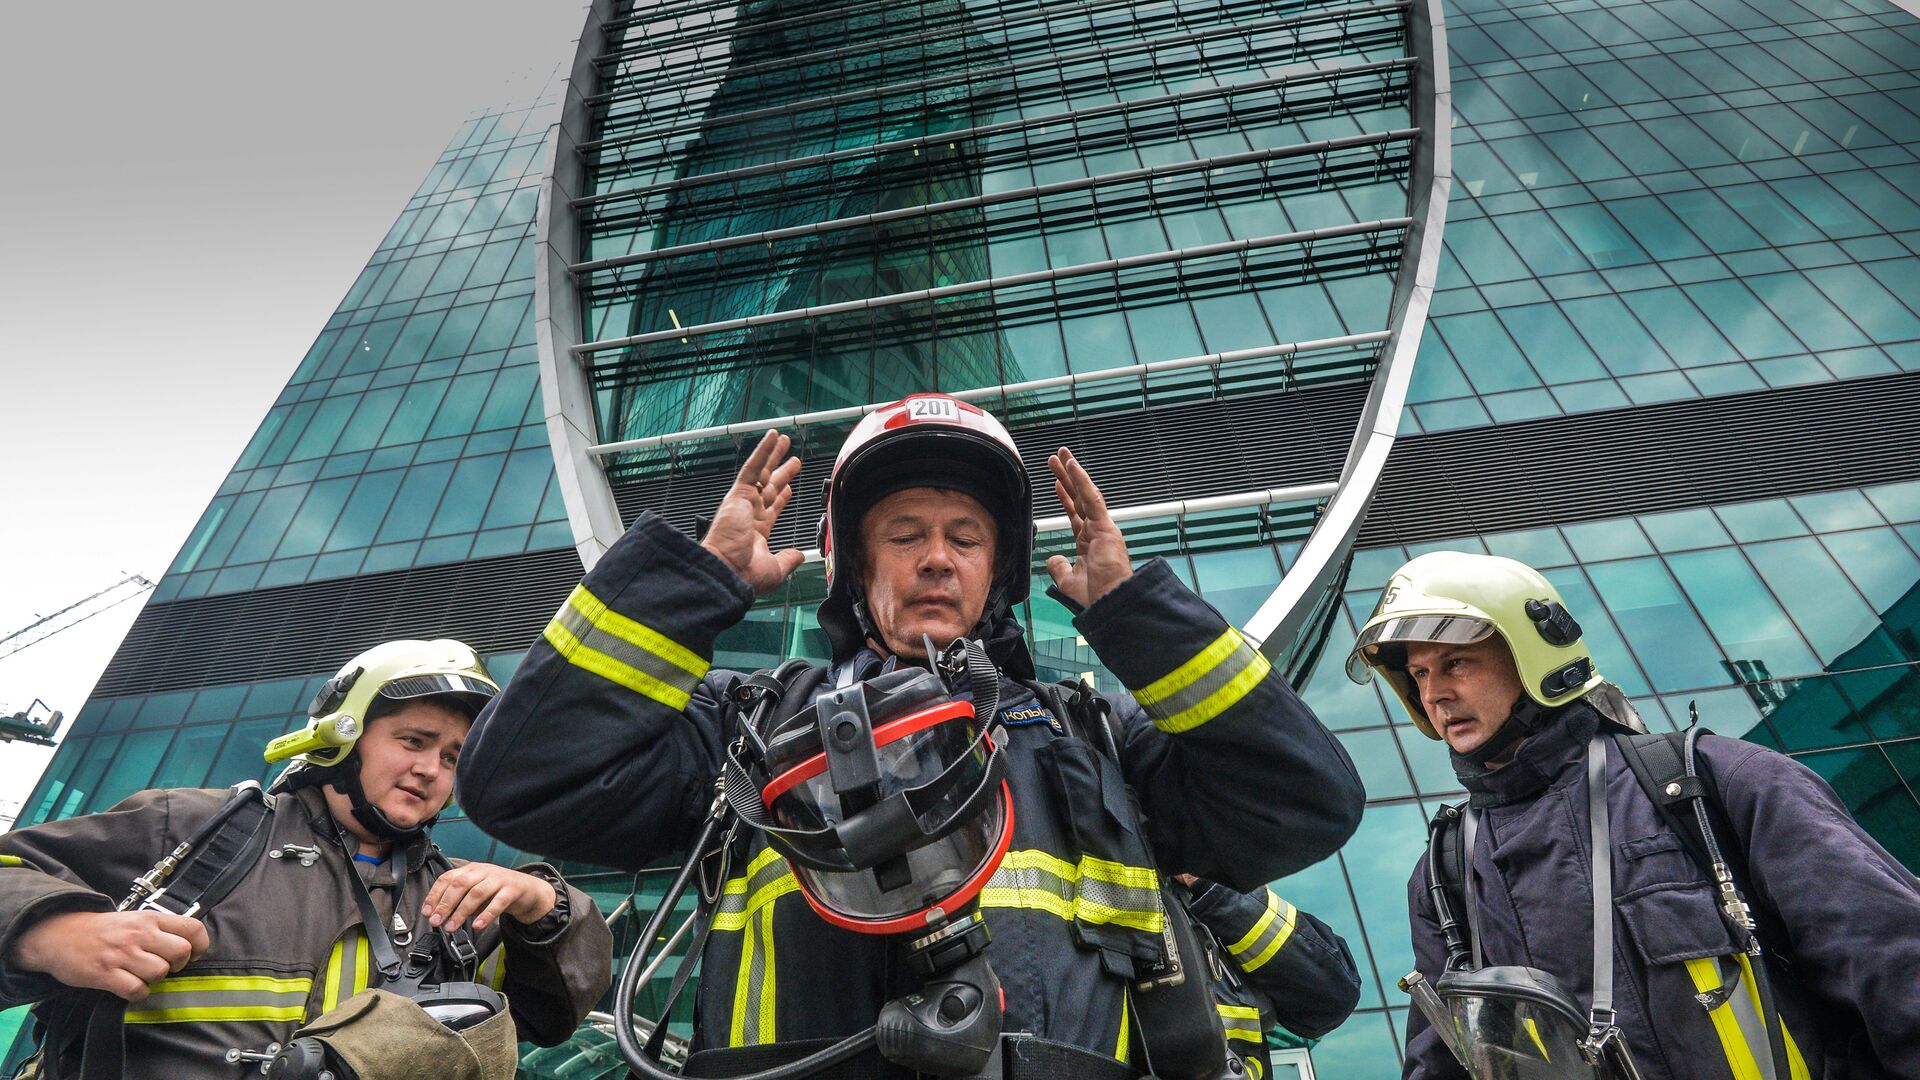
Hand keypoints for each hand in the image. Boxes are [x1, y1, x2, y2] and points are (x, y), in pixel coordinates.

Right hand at [8, 909, 208, 1001]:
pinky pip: (136, 990)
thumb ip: (161, 929)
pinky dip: (137, 993)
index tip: (192, 955)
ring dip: (154, 979)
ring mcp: (122, 954)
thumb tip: (189, 945)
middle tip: (165, 967)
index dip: (200, 945)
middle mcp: (140, 934)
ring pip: (159, 972)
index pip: (193, 928)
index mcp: (150, 919)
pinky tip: (129, 986)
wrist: (60, 934)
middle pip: (181, 952)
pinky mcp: (105, 974)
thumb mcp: (135, 919)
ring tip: (141, 975)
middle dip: (178, 965)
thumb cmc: (104, 930)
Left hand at [421, 862, 557, 932]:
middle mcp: (483, 871)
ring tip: (452, 927)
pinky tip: (478, 926)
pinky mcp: (512, 889)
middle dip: (445, 904)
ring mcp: (498, 879)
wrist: (528, 889)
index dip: (434, 895)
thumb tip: (439, 916)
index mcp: (471, 869)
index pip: (447, 878)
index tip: (426, 912)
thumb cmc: (498, 891)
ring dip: (461, 912)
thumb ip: (460, 901)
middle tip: (436, 922)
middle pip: (460, 884)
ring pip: (476, 893)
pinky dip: (486, 914)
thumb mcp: (476, 892)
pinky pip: (498, 902)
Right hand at [701, 430, 806, 594]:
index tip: (789, 488)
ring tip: (783, 441)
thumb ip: (788, 560)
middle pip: (769, 487)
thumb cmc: (744, 575)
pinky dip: (762, 451)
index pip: (771, 509)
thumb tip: (800, 556)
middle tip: (793, 461)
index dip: (782, 497)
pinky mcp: (738, 494)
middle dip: (781, 473)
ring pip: (762, 472)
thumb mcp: (775, 570)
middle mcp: (749, 515)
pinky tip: (772, 438)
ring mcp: (743, 502)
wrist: (727, 571)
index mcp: (756, 532)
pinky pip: (752, 467)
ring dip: (773, 455)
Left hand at [1045, 447, 1132, 607]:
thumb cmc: (1095, 597)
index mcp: (1089, 543)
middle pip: (1079, 498)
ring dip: (1072, 472)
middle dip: (1067, 478)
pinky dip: (1081, 480)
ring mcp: (1102, 527)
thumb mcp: (1068, 581)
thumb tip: (1052, 559)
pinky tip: (1072, 464)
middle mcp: (1096, 532)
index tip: (1056, 483)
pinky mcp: (1105, 526)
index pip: (1075, 514)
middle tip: (1057, 459)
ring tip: (1061, 454)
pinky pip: (1091, 498)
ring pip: (1085, 493)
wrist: (1108, 603)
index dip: (1065, 497)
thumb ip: (1059, 568)